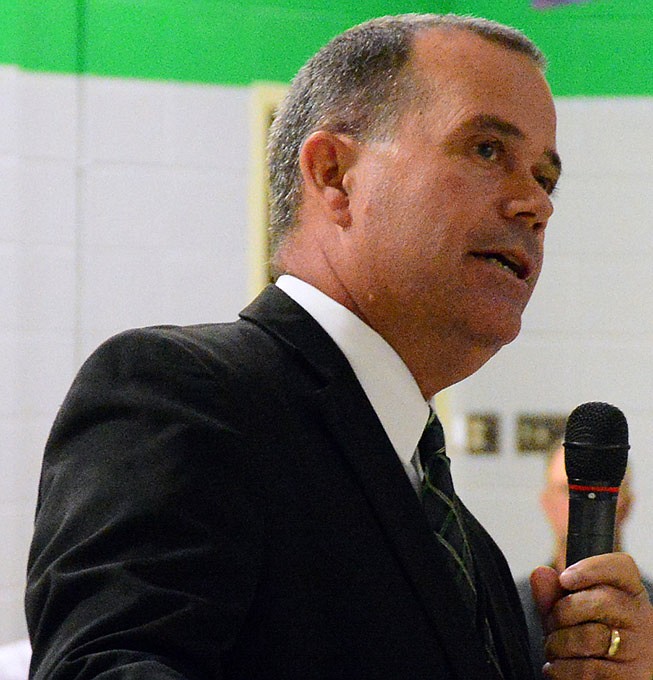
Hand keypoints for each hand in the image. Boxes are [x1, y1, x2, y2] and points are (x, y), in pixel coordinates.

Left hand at [530, 553, 652, 678]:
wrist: (610, 678)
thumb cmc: (590, 639)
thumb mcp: (570, 612)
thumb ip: (553, 593)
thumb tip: (540, 573)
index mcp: (629, 593)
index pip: (621, 567)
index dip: (591, 569)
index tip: (565, 578)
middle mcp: (641, 618)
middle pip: (601, 601)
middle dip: (562, 612)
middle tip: (551, 624)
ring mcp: (641, 650)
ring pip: (591, 638)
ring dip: (558, 644)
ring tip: (553, 649)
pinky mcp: (633, 679)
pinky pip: (588, 671)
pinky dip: (562, 670)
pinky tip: (557, 667)